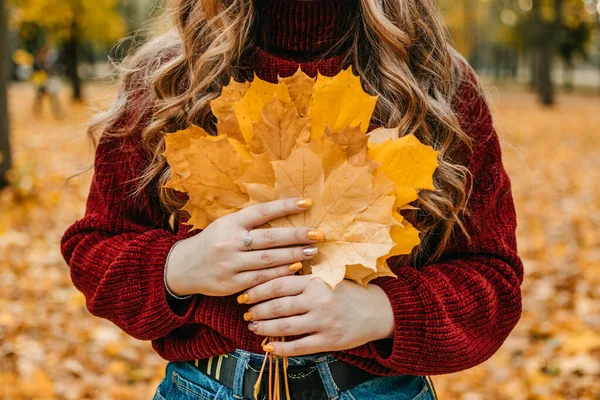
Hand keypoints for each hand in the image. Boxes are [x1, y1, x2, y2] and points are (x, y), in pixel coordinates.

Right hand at [165, 198, 323, 296]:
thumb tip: (285, 213)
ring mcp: (230, 264)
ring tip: (313, 251)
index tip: (307, 202)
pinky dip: (280, 274)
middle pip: (270, 238)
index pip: (262, 211)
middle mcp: (229, 242)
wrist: (182, 268)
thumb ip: (250, 222)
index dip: (285, 206)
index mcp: (230, 223)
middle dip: (297, 236)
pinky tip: (296, 269)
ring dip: (294, 255)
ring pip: (268, 260)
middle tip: (318, 234)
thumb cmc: (212, 242)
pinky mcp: (231, 283)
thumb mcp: (225, 225)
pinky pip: (261, 278)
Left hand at [241, 275, 394, 355]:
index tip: (244, 294)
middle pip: (278, 306)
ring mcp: (324, 322)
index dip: (257, 290)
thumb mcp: (328, 276)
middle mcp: (319, 301)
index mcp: (316, 281)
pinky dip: (280, 349)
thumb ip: (303, 277)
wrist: (379, 311)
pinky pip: (299, 347)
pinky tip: (268, 347)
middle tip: (245, 312)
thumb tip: (270, 277)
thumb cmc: (348, 291)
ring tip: (253, 326)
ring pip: (284, 327)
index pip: (278, 284)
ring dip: (264, 328)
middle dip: (257, 310)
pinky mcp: (329, 341)